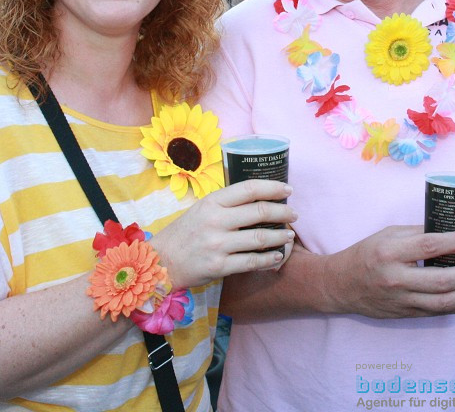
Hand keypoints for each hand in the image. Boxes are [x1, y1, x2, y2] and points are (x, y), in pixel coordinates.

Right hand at [151, 180, 295, 289]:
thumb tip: (259, 199)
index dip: (273, 187)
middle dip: (283, 211)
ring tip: (289, 235)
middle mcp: (215, 221)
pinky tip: (278, 256)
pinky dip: (269, 258)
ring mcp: (217, 245)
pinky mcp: (219, 267)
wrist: (160, 261)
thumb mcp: (201, 209)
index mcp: (212, 202)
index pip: (249, 188)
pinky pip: (252, 262)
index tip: (287, 189)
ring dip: (280, 236)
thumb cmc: (185, 233)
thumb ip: (227, 204)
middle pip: (259, 211)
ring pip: (260, 238)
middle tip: (293, 214)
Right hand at [324, 226, 454, 317]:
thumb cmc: (366, 254)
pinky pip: (439, 312)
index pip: (430, 246)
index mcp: (390, 252)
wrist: (341, 285)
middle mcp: (396, 279)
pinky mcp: (406, 314)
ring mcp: (402, 300)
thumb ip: (417, 233)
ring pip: (445, 302)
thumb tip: (450, 229)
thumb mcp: (387, 234)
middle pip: (443, 280)